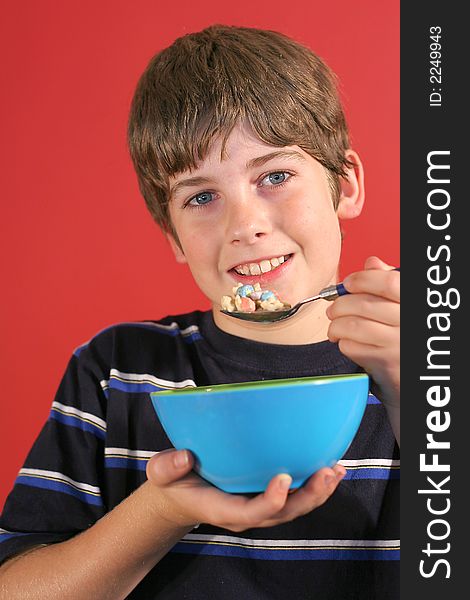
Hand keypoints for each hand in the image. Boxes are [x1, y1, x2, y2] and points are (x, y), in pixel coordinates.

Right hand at [146, 449, 345, 532]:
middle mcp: (246, 512)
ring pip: (294, 506)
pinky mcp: (265, 494)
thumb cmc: (173, 482)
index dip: (271, 500)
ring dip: (318, 491)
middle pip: (283, 512)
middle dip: (308, 496)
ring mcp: (258, 505)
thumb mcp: (162, 473)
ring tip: (336, 470)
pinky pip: (294, 495)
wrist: (180, 495)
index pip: (251, 512)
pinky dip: (314, 484)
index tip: (284, 478)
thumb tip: (185, 456)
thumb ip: (168, 466)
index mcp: (223, 509)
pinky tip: (330, 468)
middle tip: (326, 472)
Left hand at [326, 256, 399, 408]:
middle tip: (332, 309)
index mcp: (414, 303)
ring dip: (335, 325)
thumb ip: (389, 282)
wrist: (409, 374)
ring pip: (353, 326)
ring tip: (334, 326)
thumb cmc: (402, 334)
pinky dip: (342, 342)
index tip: (348, 283)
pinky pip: (352, 347)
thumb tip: (371, 263)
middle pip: (364, 305)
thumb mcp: (402, 304)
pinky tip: (345, 341)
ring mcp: (398, 344)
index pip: (388, 282)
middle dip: (339, 305)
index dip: (362, 279)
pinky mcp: (386, 363)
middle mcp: (409, 323)